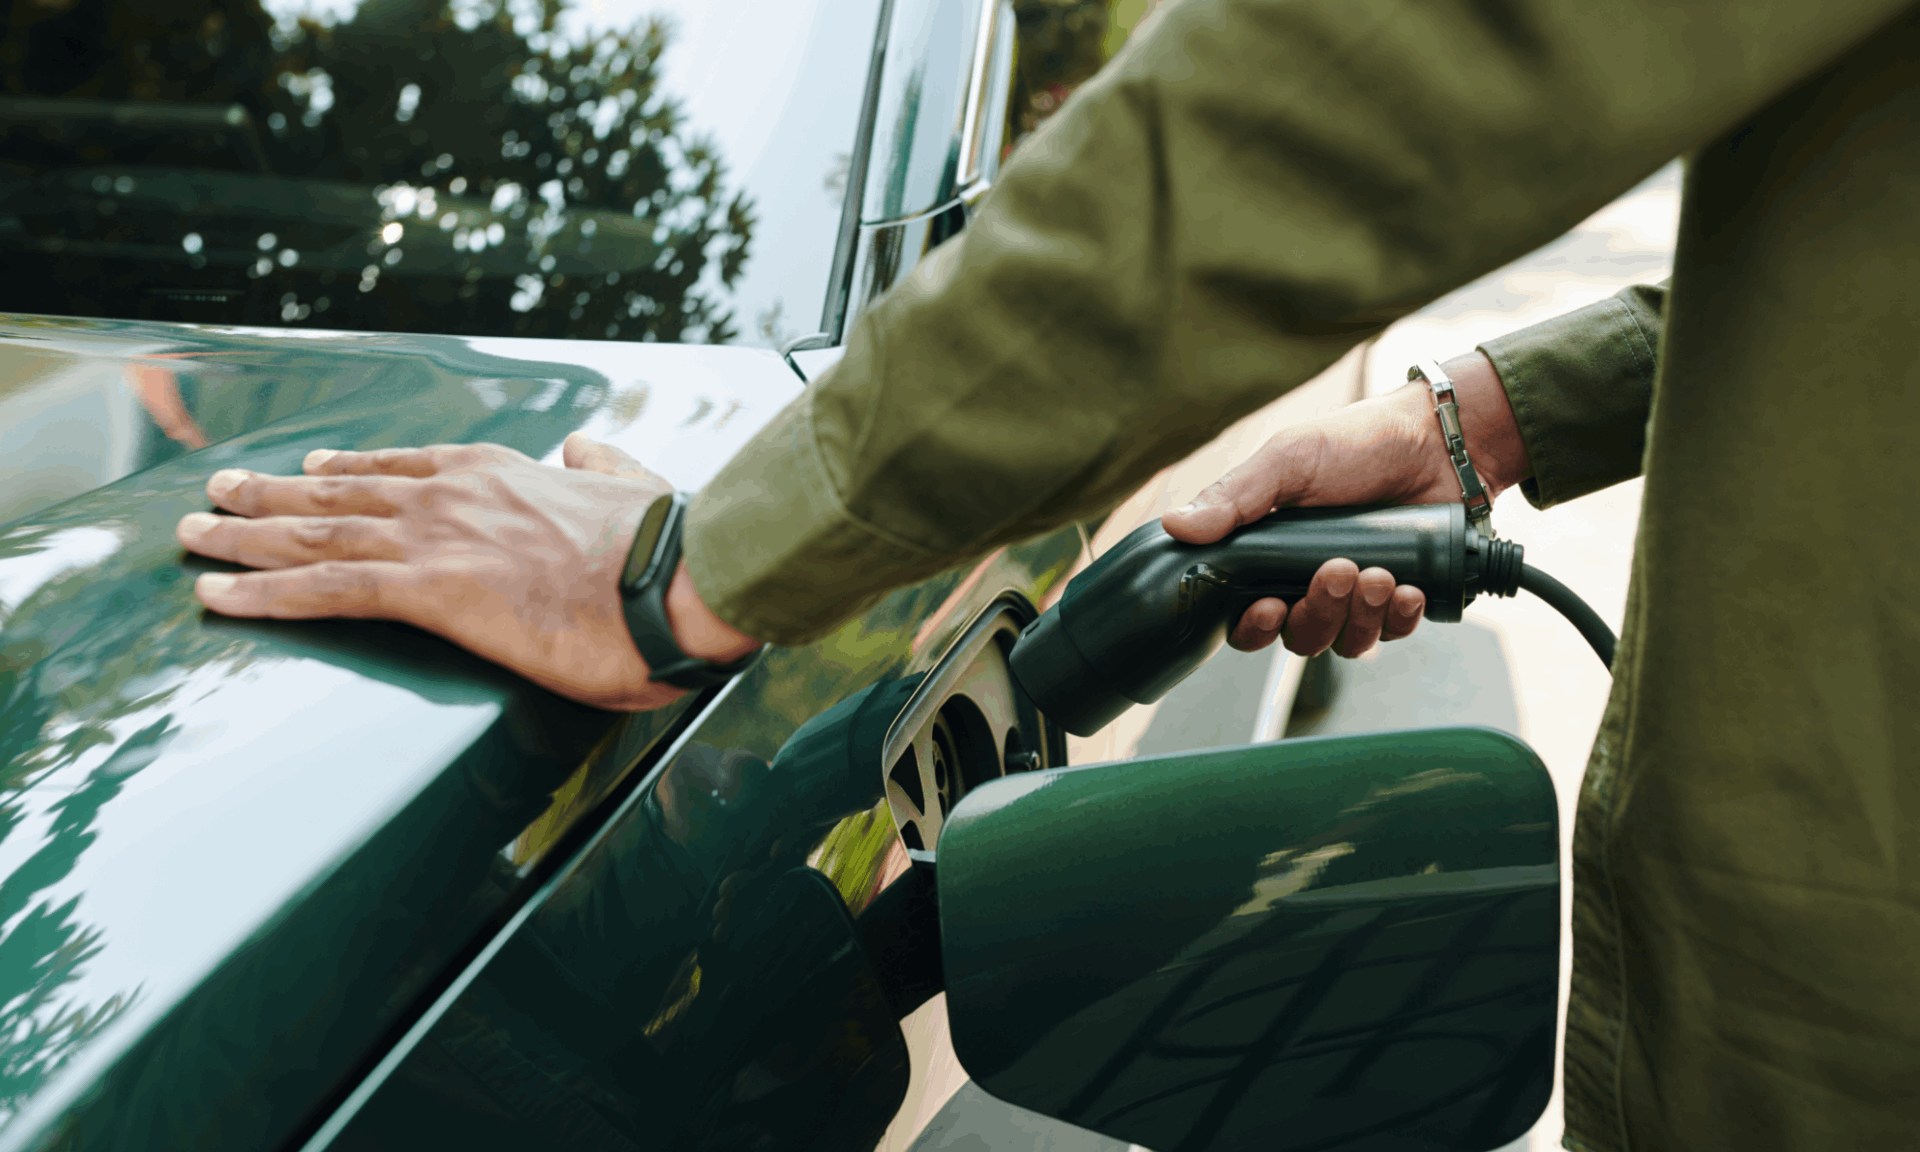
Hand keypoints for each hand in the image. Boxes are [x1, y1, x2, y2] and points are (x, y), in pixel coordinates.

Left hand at [175, 432, 757, 710]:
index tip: (311, 469)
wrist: (680, 579)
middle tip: (217, 492)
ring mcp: (436, 536)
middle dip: (270, 495)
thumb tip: (585, 451)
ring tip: (192, 534)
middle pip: (340, 493)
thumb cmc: (669, 550)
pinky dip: (263, 590)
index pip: (406, 467)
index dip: (350, 470)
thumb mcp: (634, 486)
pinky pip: (326, 590)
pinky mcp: (431, 589)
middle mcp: (455, 494)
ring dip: (244, 533)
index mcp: (503, 473)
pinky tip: (216, 593)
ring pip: (315, 533)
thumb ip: (599, 467)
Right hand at [1162, 351, 1528, 657]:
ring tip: (1381, 573)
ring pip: (1345, 642)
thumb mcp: (1289, 460)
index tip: (1269, 608)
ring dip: (1361, 615)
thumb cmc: (1358, 443)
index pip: (1246, 618)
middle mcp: (1309, 583)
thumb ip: (1234, 497)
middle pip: (1298, 637)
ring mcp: (1356, 595)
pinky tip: (1408, 587)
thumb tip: (1175, 525)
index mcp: (1270, 557)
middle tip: (1339, 570)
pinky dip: (1400, 617)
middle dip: (1318, 613)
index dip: (1254, 628)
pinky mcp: (1401, 600)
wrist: (1438, 440)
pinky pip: (1393, 633)